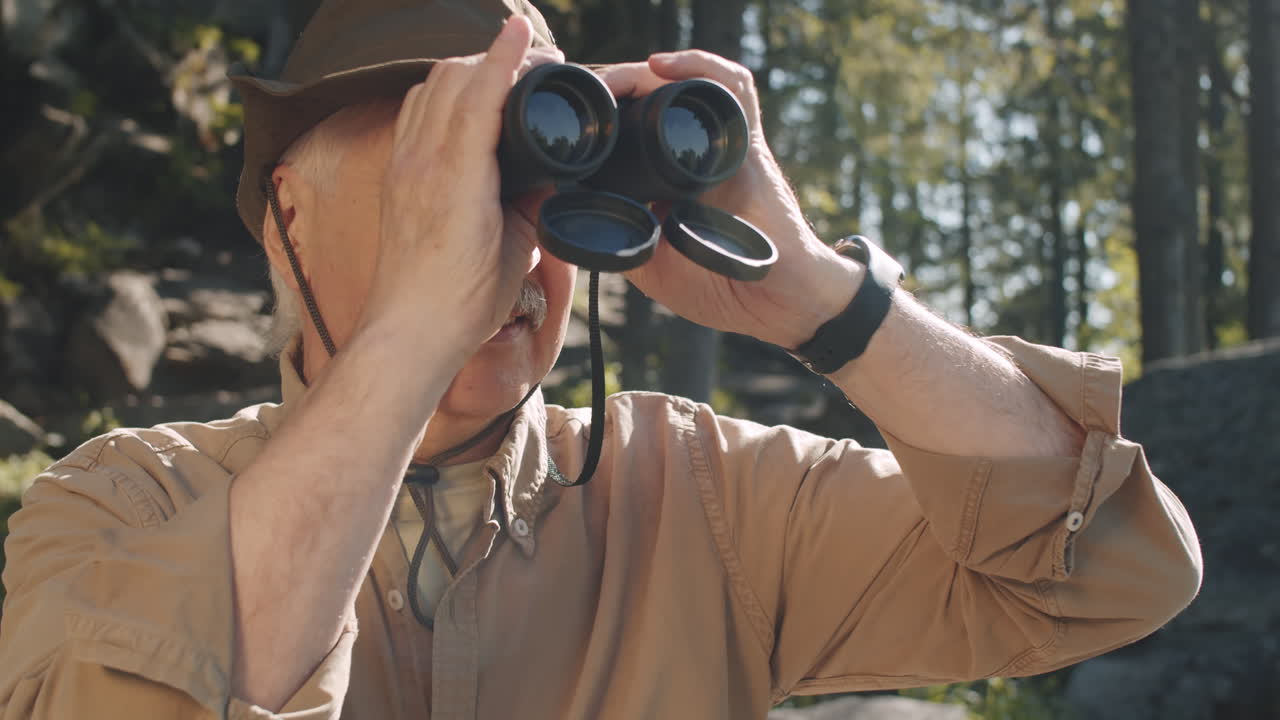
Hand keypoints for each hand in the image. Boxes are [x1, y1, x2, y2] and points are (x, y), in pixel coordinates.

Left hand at [360, 18, 563, 356]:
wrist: (410, 332)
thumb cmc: (464, 302)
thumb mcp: (518, 249)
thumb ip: (533, 202)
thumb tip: (547, 178)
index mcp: (459, 179)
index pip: (479, 96)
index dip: (505, 57)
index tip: (524, 29)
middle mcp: (423, 163)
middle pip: (450, 78)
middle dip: (491, 57)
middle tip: (531, 62)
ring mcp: (403, 167)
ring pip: (427, 90)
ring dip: (464, 71)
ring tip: (499, 75)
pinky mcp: (394, 178)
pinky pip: (413, 115)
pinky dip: (439, 95)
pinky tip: (461, 106)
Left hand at [596, 52, 861, 348]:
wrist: (780, 301)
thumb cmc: (723, 287)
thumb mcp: (653, 268)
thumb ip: (622, 239)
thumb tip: (575, 216)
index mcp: (666, 177)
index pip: (630, 126)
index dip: (599, 114)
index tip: (566, 118)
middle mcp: (693, 152)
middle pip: (650, 96)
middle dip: (612, 86)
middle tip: (580, 92)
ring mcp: (723, 143)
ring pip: (683, 84)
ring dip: (643, 73)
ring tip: (610, 81)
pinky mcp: (750, 144)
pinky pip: (732, 88)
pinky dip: (700, 67)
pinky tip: (663, 65)